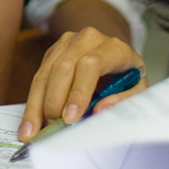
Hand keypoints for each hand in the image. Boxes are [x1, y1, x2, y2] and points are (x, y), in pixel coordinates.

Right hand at [18, 27, 146, 140]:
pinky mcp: (54, 51)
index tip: (70, 118)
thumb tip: (100, 110)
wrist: (116, 57)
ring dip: (37, 103)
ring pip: (46, 71)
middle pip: (63, 67)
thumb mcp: (137, 90)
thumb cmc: (127, 77)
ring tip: (33, 130)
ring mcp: (68, 42)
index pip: (91, 65)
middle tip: (52, 127)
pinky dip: (34, 100)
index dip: (78, 91)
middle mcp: (89, 39)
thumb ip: (123, 100)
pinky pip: (39, 75)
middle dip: (54, 101)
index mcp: (114, 47)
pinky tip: (31, 120)